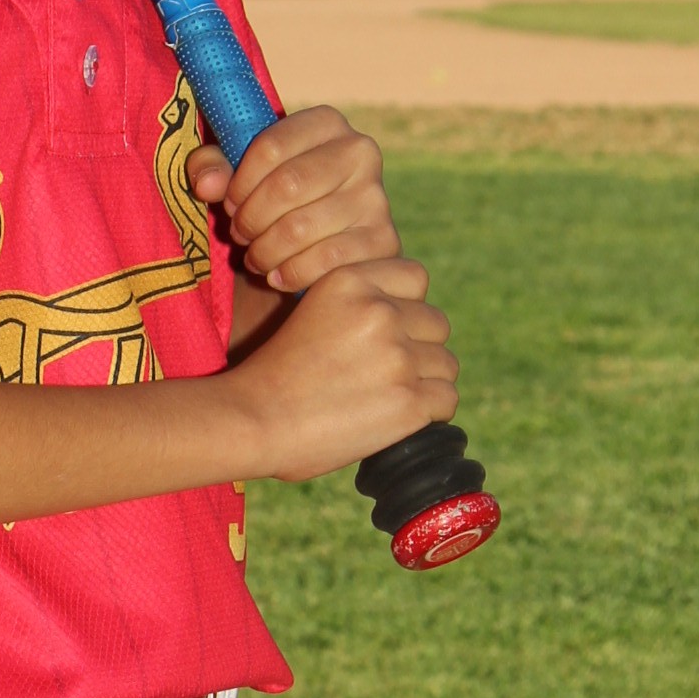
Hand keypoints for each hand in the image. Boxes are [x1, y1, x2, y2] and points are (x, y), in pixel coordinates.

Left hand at [188, 107, 401, 292]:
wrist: (321, 246)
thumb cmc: (273, 201)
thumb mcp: (239, 177)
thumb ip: (212, 168)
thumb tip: (207, 184)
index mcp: (326, 123)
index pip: (270, 146)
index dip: (240, 181)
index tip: (230, 203)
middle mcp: (360, 151)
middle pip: (287, 185)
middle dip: (251, 218)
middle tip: (240, 234)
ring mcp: (376, 197)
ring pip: (300, 227)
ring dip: (264, 250)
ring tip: (255, 257)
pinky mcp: (383, 241)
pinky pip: (324, 260)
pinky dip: (290, 273)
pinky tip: (278, 275)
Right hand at [223, 250, 457, 483]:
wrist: (251, 420)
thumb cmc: (274, 375)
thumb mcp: (312, 311)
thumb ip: (356, 306)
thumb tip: (403, 320)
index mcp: (350, 280)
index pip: (415, 277)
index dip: (406, 305)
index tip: (388, 330)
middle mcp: (379, 311)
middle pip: (435, 323)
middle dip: (418, 346)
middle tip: (385, 373)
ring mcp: (397, 356)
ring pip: (445, 364)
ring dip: (425, 381)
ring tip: (390, 398)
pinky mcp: (409, 400)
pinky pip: (447, 400)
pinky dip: (429, 412)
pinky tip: (400, 418)